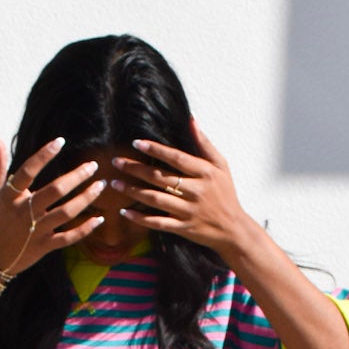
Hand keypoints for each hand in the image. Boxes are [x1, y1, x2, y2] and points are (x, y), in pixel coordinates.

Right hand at [0, 136, 106, 274]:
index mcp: (10, 197)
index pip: (27, 171)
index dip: (43, 155)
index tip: (60, 141)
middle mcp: (24, 212)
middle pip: (55, 191)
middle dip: (76, 177)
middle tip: (93, 165)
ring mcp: (35, 230)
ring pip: (66, 213)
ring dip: (86, 199)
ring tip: (100, 185)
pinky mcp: (44, 246)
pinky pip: (68, 238)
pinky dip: (85, 230)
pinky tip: (100, 219)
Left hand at [110, 116, 254, 260]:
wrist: (233, 228)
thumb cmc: (226, 193)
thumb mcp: (221, 165)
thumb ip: (204, 143)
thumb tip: (191, 120)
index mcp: (205, 173)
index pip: (176, 158)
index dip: (155, 150)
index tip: (136, 143)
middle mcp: (196, 191)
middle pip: (161, 177)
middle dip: (136, 169)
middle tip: (116, 162)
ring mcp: (188, 211)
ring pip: (156, 199)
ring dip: (133, 192)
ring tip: (115, 184)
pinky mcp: (183, 228)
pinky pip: (158, 223)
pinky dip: (141, 219)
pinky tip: (125, 212)